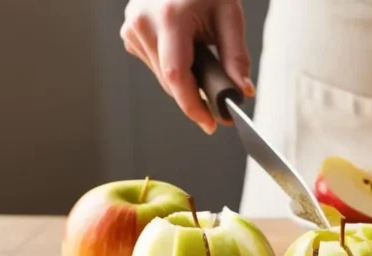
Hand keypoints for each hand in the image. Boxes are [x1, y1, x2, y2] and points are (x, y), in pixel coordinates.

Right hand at [121, 0, 253, 133]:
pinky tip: (186, 51)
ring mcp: (131, 28)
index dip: (192, 106)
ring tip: (204, 58)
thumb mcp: (229, 15)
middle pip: (170, 81)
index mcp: (169, 17)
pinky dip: (174, 68)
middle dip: (196, 96)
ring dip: (185, 81)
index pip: (176, 75)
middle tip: (220, 97)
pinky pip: (155, 65)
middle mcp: (143, 23)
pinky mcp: (129, 34)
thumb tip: (242, 92)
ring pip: (162, 77)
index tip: (210, 123)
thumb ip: (236, 57)